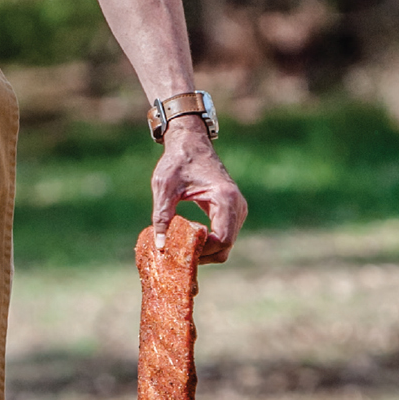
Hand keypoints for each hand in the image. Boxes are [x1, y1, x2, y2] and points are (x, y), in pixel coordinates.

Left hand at [152, 116, 246, 263]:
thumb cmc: (177, 161)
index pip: (222, 240)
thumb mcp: (164, 187)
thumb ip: (161, 216)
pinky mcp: (232, 211)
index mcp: (225, 198)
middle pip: (226, 246)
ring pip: (226, 244)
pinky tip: (188, 240)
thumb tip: (161, 246)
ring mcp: (238, 209)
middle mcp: (237, 205)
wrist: (191, 143)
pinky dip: (208, 243)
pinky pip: (224, 236)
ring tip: (180, 247)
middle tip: (178, 255)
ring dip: (205, 251)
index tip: (180, 251)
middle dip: (203, 255)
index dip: (203, 252)